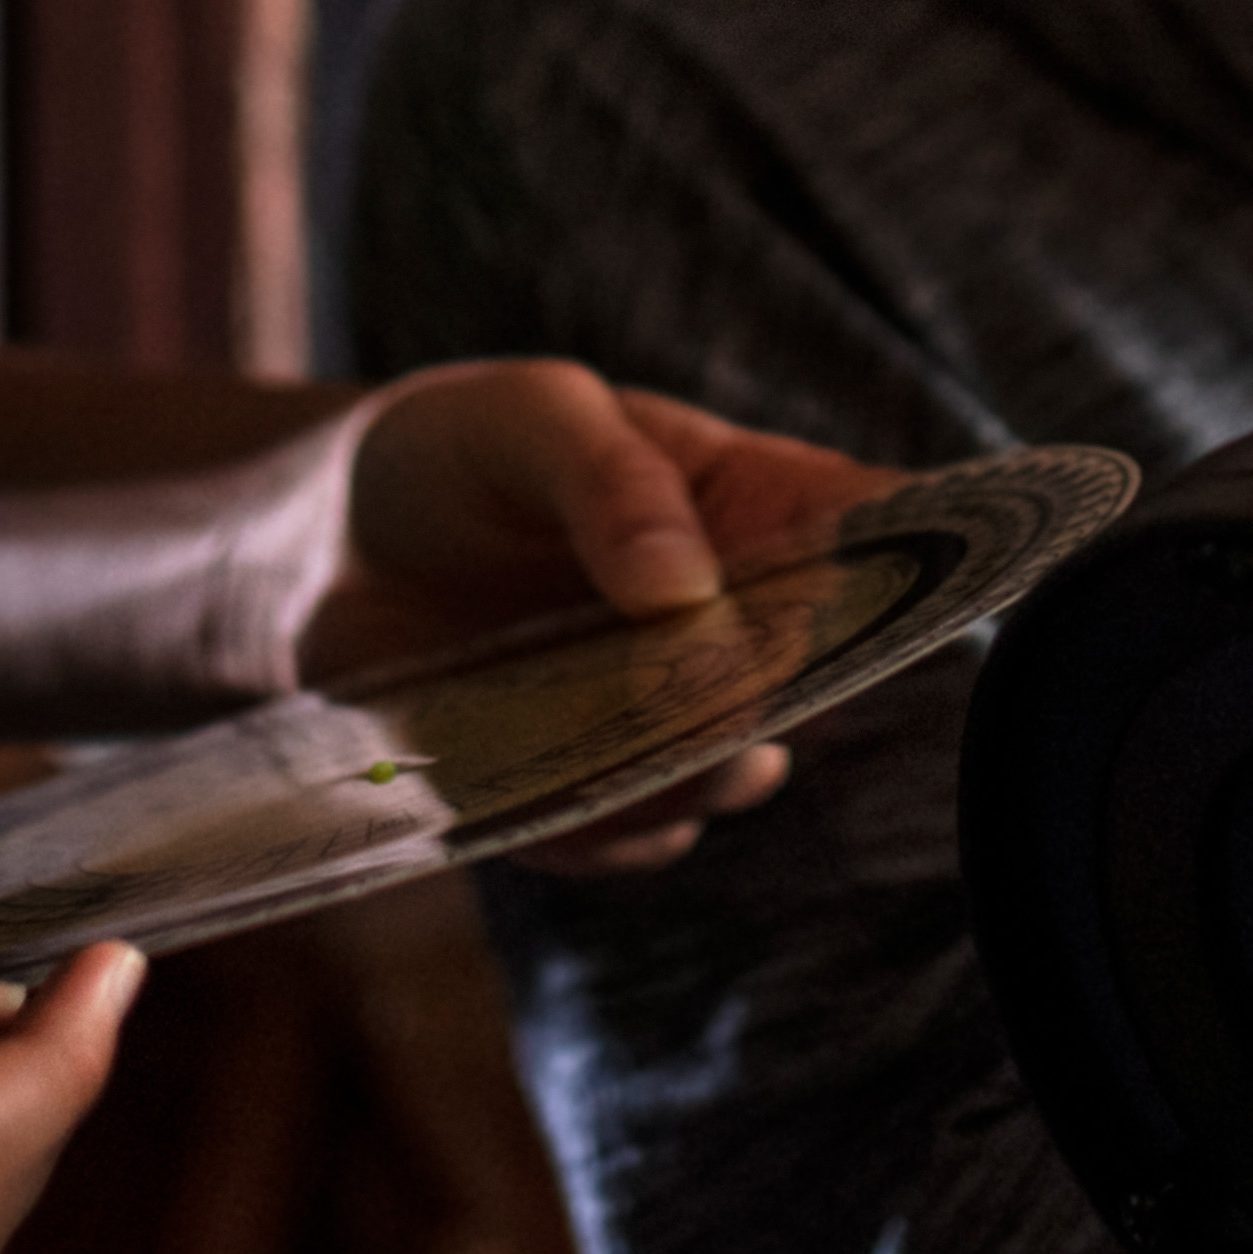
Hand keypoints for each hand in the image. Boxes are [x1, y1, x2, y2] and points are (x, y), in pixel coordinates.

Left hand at [307, 362, 905, 873]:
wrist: (323, 543)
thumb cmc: (457, 449)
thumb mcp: (531, 417)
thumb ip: (611, 484)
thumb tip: (686, 592)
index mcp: (754, 505)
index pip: (874, 533)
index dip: (920, 566)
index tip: (929, 597)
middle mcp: (733, 624)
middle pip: (812, 677)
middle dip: (784, 699)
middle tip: (734, 703)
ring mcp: (661, 715)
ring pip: (724, 774)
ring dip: (694, 779)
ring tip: (653, 753)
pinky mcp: (581, 787)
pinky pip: (621, 836)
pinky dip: (603, 833)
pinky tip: (570, 800)